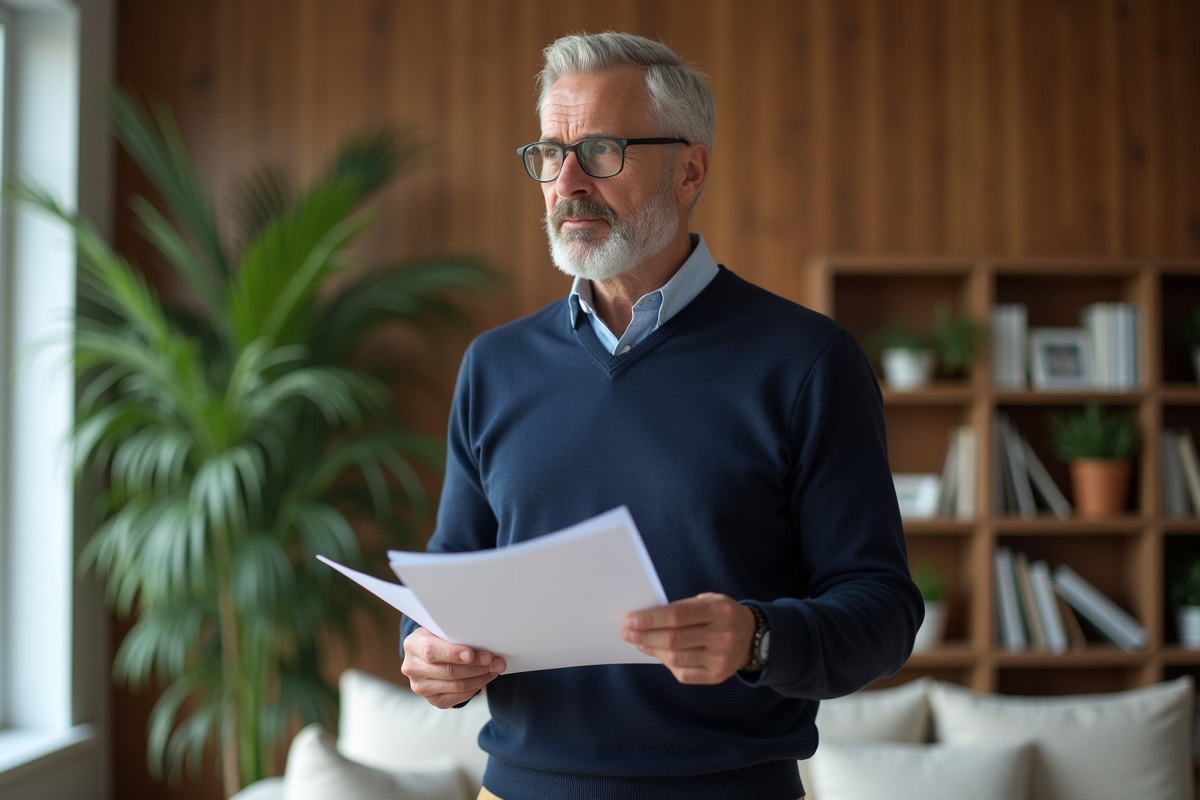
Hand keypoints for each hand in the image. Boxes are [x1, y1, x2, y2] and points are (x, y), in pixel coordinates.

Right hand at [401, 627, 506, 707]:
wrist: (427, 655)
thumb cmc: (438, 637)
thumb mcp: (440, 629)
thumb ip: (453, 633)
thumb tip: (483, 638)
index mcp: (413, 645)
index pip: (431, 651)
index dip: (452, 653)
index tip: (472, 654)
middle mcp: (413, 668)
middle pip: (448, 671)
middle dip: (476, 666)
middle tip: (495, 661)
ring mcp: (421, 687)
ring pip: (456, 686)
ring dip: (480, 677)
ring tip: (495, 668)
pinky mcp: (433, 700)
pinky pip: (459, 696)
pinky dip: (476, 687)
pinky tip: (485, 677)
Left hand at [621, 593, 756, 684]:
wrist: (753, 637)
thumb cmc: (722, 615)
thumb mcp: (709, 601)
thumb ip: (682, 608)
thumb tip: (646, 619)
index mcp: (719, 611)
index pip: (678, 615)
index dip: (651, 619)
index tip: (631, 619)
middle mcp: (722, 635)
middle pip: (674, 638)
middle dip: (645, 635)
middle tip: (627, 632)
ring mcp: (720, 659)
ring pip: (675, 657)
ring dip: (652, 649)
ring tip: (639, 642)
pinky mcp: (717, 676)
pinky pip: (683, 673)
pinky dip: (666, 663)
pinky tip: (658, 653)